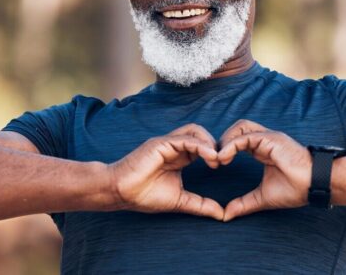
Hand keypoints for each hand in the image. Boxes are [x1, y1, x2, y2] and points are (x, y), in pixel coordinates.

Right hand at [109, 124, 223, 219]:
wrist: (121, 193)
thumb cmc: (145, 196)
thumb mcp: (180, 200)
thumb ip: (201, 204)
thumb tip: (222, 214)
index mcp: (180, 156)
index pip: (203, 145)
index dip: (215, 153)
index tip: (224, 167)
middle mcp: (174, 146)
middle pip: (201, 134)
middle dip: (216, 145)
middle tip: (224, 162)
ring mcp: (167, 143)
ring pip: (195, 131)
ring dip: (210, 143)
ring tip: (216, 160)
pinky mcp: (161, 143)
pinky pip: (185, 139)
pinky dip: (201, 146)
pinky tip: (209, 158)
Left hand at [218, 120, 311, 221]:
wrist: (315, 185)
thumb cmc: (296, 189)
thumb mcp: (263, 197)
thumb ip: (244, 203)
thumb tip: (226, 215)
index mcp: (263, 149)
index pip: (239, 139)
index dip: (225, 148)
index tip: (216, 165)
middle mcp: (265, 140)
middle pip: (239, 128)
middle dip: (223, 140)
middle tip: (214, 159)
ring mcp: (269, 137)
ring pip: (241, 127)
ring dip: (226, 140)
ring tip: (218, 158)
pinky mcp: (272, 139)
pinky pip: (246, 137)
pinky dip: (231, 145)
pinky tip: (224, 158)